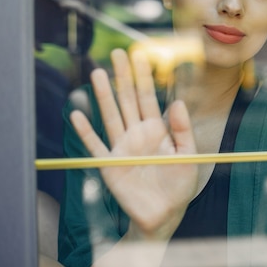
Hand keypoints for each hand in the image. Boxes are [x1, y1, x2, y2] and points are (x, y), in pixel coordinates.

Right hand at [70, 49, 198, 239]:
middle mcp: (137, 134)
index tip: (139, 55)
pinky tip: (77, 114)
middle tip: (116, 53)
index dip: (143, 77)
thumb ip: (183, 130)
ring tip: (96, 73)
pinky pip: (95, 145)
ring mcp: (122, 148)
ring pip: (111, 115)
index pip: (148, 97)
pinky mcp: (110, 165)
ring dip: (103, 95)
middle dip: (122, 77)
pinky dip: (85, 131)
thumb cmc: (179, 185)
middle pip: (127, 100)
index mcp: (157, 130)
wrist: (165, 214)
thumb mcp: (189, 155)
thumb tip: (177, 102)